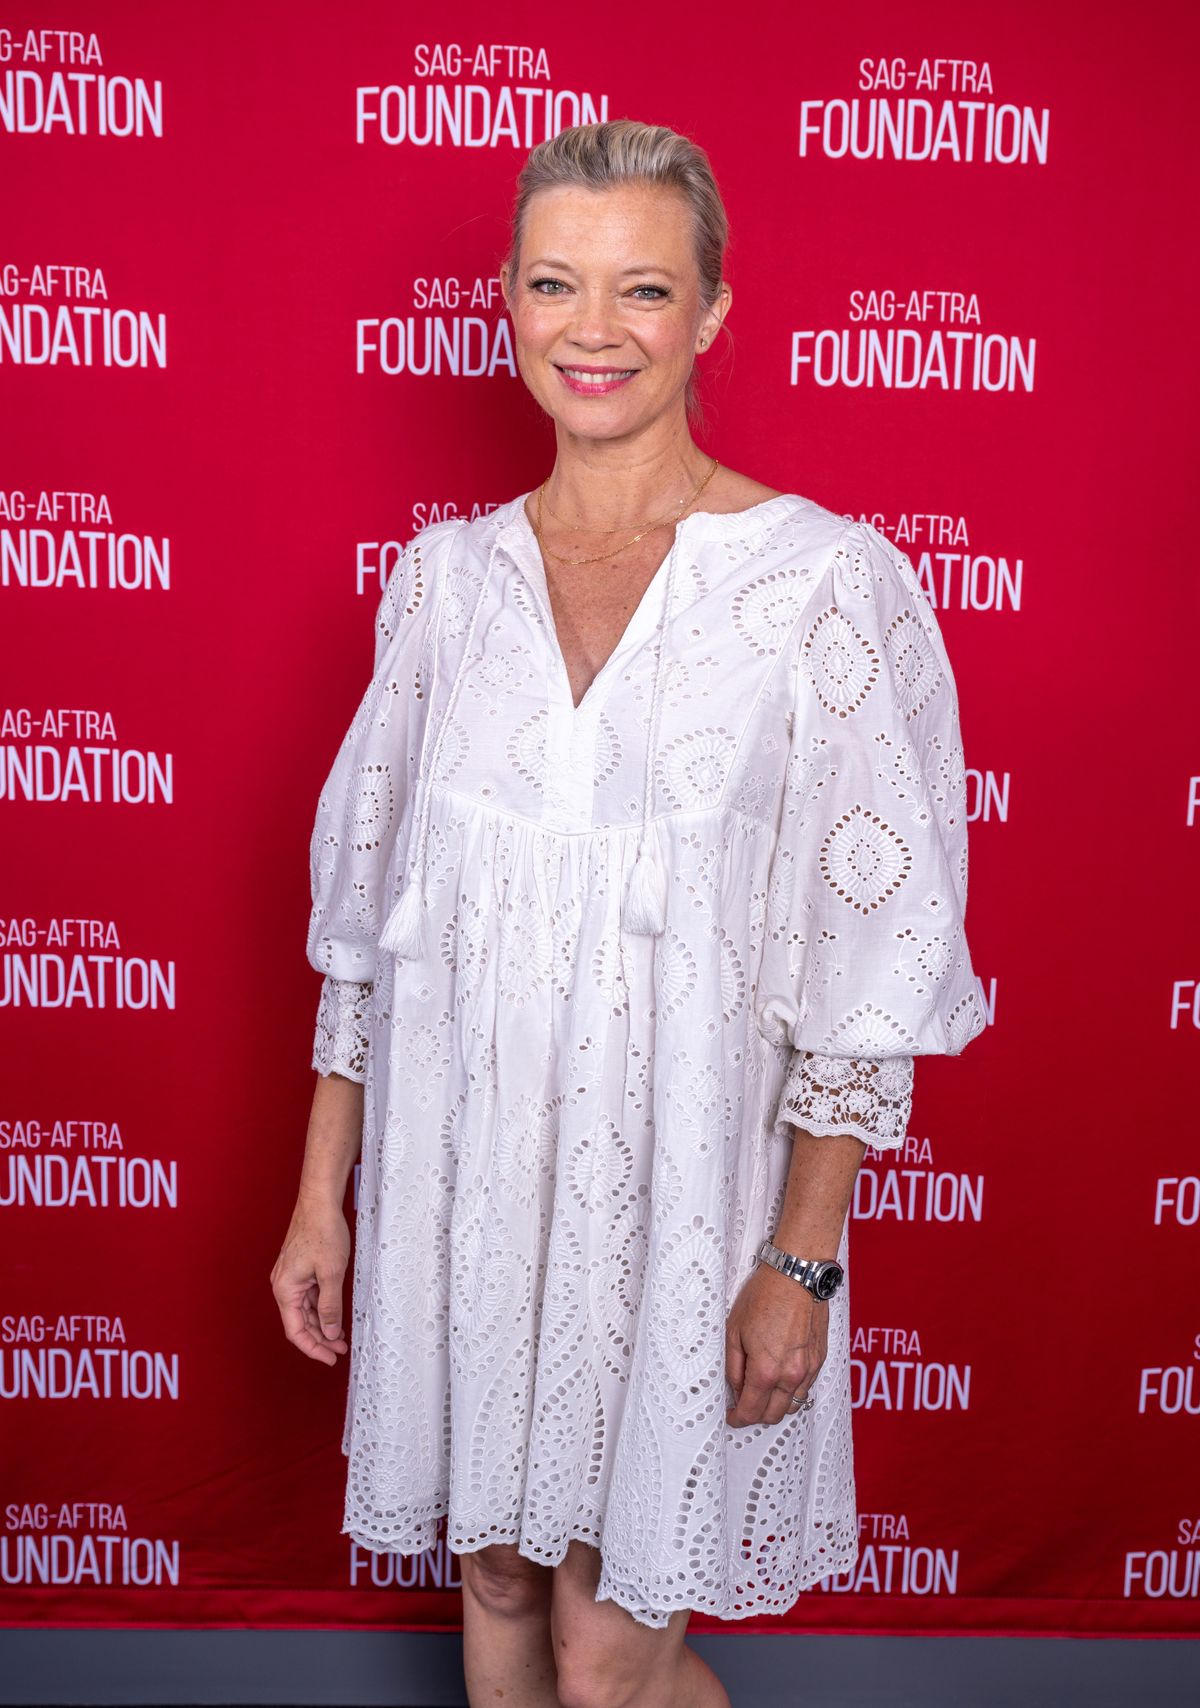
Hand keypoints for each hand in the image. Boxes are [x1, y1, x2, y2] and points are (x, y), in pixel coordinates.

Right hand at [270, 1187, 350, 1365]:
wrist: (320, 1201)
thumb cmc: (323, 1231)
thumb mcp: (332, 1273)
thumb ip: (330, 1306)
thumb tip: (330, 1332)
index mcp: (285, 1289)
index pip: (295, 1331)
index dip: (313, 1348)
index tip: (330, 1358)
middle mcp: (283, 1285)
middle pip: (299, 1322)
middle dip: (320, 1338)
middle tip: (341, 1349)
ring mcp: (291, 1276)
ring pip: (304, 1310)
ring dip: (322, 1324)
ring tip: (341, 1336)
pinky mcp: (299, 1268)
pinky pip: (308, 1296)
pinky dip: (321, 1308)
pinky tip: (335, 1314)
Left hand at [725, 1262, 828, 1427]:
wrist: (797, 1275)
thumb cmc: (764, 1296)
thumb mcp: (734, 1331)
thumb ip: (734, 1367)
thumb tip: (736, 1388)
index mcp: (766, 1370)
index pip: (751, 1411)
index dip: (738, 1418)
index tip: (732, 1417)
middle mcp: (790, 1375)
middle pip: (774, 1416)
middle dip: (757, 1416)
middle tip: (744, 1405)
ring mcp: (808, 1369)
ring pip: (793, 1405)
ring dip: (777, 1406)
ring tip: (763, 1392)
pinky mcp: (820, 1359)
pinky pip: (806, 1387)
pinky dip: (792, 1390)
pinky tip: (781, 1377)